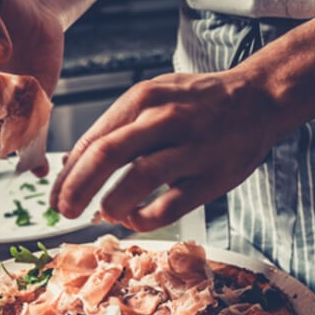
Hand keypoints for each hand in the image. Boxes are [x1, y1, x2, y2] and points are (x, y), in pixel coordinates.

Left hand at [50, 71, 279, 230]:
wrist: (259, 99)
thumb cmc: (199, 103)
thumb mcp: (154, 96)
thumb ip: (118, 127)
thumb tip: (76, 165)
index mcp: (144, 98)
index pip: (93, 139)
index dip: (68, 173)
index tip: (55, 195)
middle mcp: (166, 119)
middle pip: (107, 155)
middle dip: (78, 188)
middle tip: (64, 211)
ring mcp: (192, 148)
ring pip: (138, 180)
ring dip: (111, 204)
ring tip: (103, 214)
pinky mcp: (213, 176)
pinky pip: (170, 205)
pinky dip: (145, 218)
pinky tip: (136, 218)